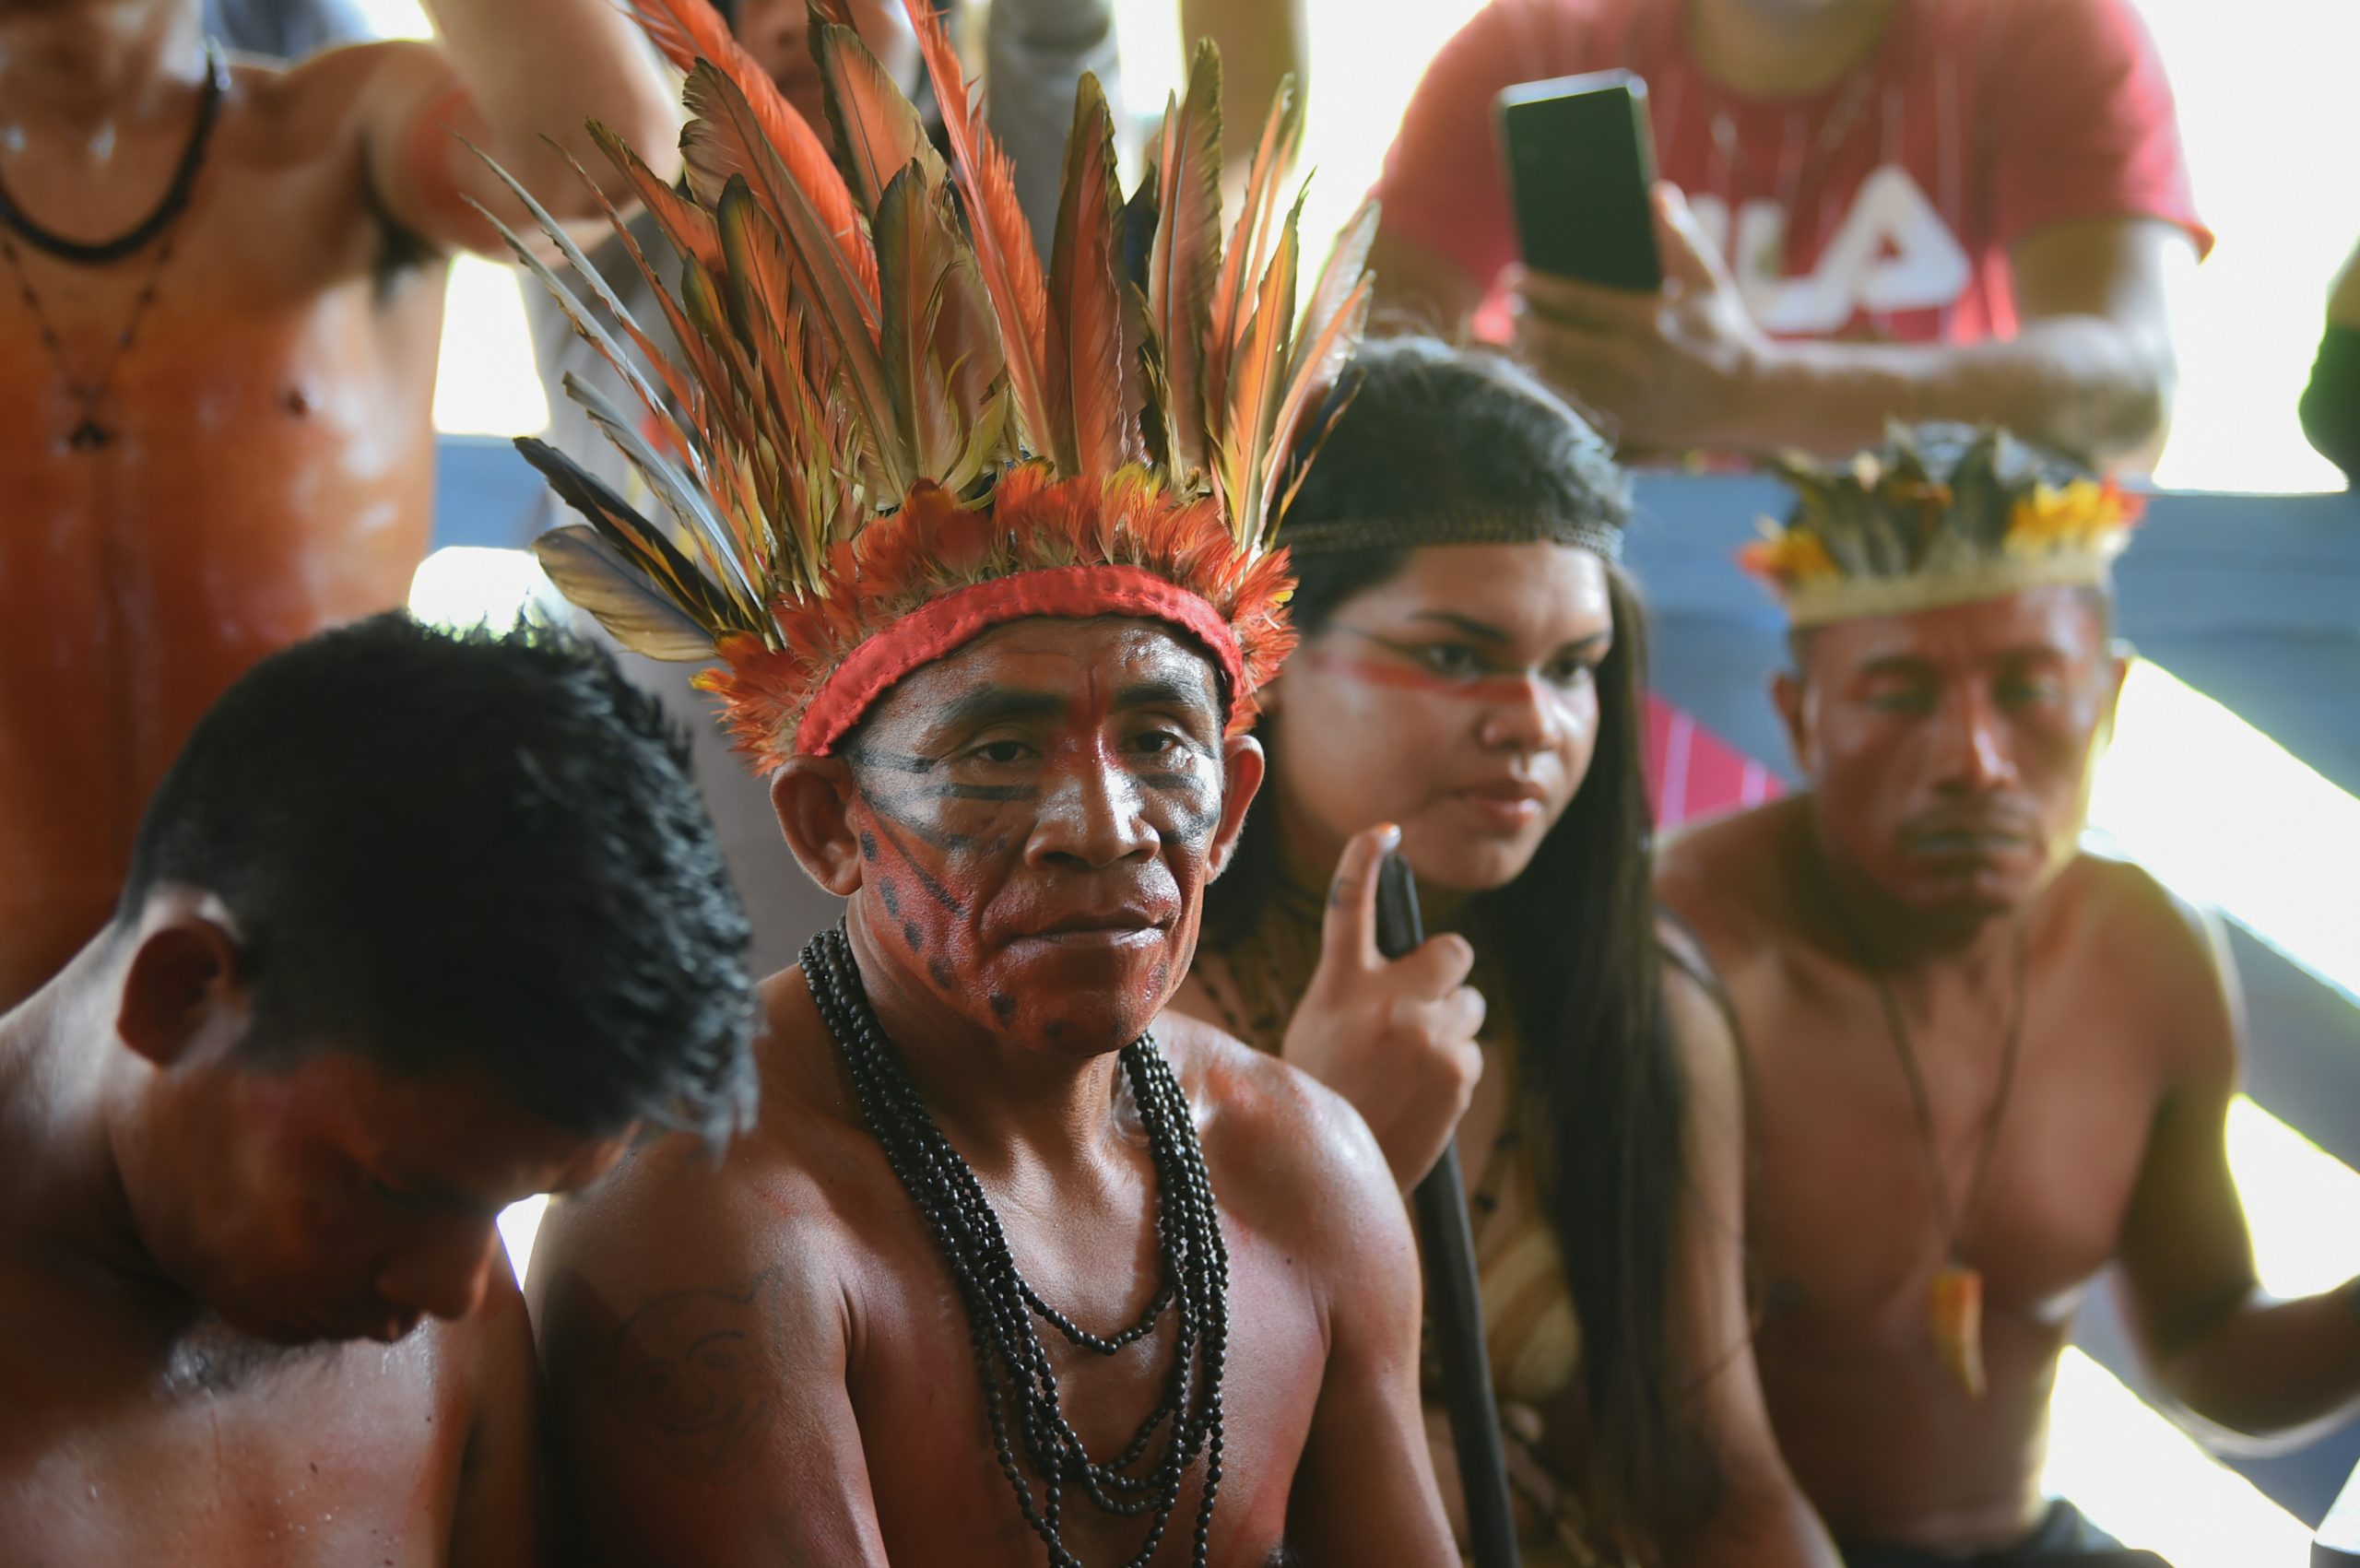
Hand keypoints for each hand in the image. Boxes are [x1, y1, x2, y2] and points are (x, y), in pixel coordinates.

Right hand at [1281, 824, 1485, 1190]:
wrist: (1332, 1168)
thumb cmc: (1322, 1094)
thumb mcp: (1318, 1026)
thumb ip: (1360, 991)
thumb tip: (1415, 976)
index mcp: (1340, 983)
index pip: (1351, 903)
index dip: (1366, 859)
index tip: (1386, 832)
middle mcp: (1387, 998)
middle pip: (1453, 950)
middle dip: (1447, 972)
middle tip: (1426, 1003)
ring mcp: (1427, 1032)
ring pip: (1469, 1005)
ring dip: (1450, 1026)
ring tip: (1411, 1067)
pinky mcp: (1458, 1067)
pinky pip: (1471, 1050)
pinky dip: (1453, 1069)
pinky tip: (1421, 1095)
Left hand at [1509, 182, 1774, 450]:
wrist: (1745, 399)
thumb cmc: (1722, 329)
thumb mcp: (1707, 279)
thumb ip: (1678, 235)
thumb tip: (1656, 192)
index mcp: (1649, 319)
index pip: (1575, 301)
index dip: (1537, 288)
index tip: (1512, 277)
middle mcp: (1632, 360)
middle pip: (1554, 341)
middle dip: (1524, 322)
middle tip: (1512, 308)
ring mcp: (1623, 395)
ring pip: (1554, 375)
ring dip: (1528, 354)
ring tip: (1518, 336)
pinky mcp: (1621, 421)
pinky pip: (1568, 403)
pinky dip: (1545, 385)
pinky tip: (1535, 369)